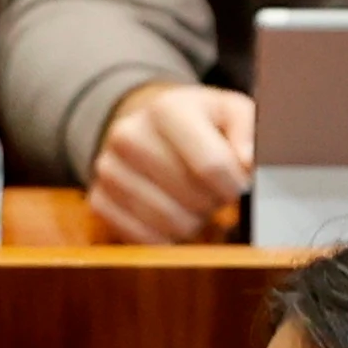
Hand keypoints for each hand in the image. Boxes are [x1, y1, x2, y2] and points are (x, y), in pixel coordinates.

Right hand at [89, 82, 254, 242]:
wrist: (149, 126)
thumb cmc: (200, 123)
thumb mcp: (232, 112)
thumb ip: (248, 132)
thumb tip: (247, 163)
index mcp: (165, 109)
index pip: (212, 166)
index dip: (236, 184)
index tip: (239, 182)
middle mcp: (128, 136)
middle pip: (192, 198)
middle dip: (214, 201)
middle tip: (214, 189)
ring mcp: (108, 169)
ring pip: (170, 223)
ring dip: (194, 220)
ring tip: (194, 199)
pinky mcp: (99, 199)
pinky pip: (143, 239)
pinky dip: (167, 236)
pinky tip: (173, 214)